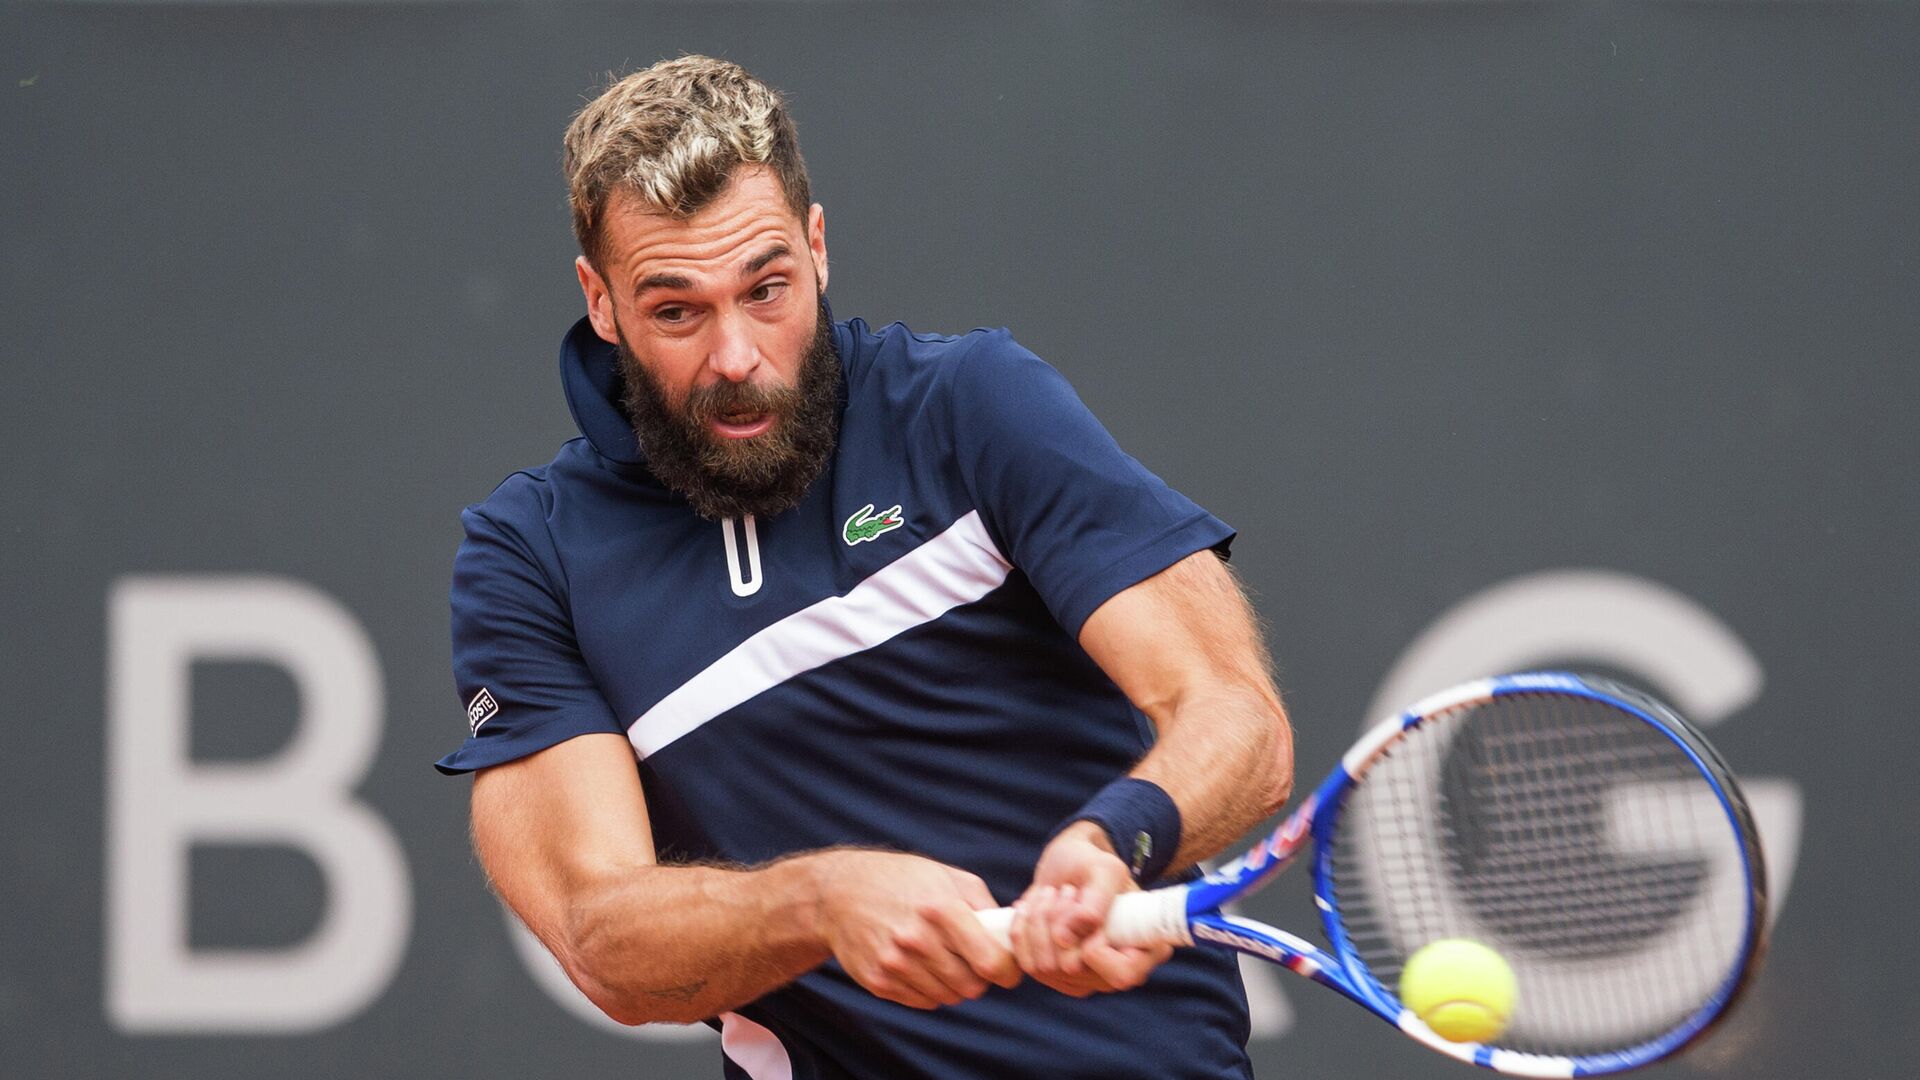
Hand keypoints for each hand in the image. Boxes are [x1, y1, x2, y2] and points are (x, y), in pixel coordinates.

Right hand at [812, 850, 1020, 1008]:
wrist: (838, 893)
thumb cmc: (901, 879)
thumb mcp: (946, 876)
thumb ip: (983, 905)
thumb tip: (1012, 933)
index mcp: (940, 908)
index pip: (989, 961)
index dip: (1008, 971)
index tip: (1009, 971)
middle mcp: (916, 939)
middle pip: (971, 986)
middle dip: (980, 977)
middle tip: (973, 962)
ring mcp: (895, 963)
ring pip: (949, 997)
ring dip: (954, 984)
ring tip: (944, 959)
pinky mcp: (879, 981)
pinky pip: (923, 1002)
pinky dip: (930, 989)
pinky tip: (921, 966)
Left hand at [1010, 822, 1172, 996]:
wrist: (1070, 866)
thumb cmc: (1093, 864)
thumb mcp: (1104, 869)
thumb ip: (1095, 903)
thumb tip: (1065, 940)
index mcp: (1145, 951)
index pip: (1122, 974)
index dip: (1094, 946)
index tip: (1081, 903)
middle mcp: (1116, 972)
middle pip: (1072, 970)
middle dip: (1058, 921)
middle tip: (1066, 889)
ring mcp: (1085, 979)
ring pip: (1044, 967)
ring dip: (1038, 921)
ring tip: (1051, 894)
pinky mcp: (1055, 976)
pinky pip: (1026, 963)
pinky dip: (1022, 929)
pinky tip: (1032, 907)